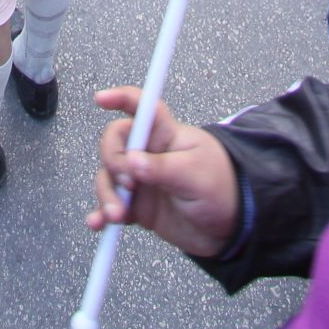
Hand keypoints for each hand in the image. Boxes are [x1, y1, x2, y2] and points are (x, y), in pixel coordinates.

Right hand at [86, 88, 238, 259]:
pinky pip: (111, 206)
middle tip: (128, 182)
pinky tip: (98, 224)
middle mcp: (149, 153)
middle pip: (115, 143)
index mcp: (166, 135)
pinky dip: (101, 214)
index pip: (142, 107)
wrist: (230, 230)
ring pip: (108, 176)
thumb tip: (132, 162)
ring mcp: (142, 180)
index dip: (121, 98)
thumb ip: (162, 168)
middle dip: (113, 161)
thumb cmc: (221, 189)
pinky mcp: (138, 206)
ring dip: (105, 194)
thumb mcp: (195, 175)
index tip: (101, 99)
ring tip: (116, 214)